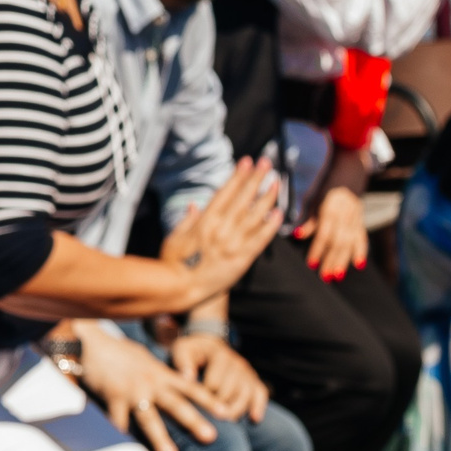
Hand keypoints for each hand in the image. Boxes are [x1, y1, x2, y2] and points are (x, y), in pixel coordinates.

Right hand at [74, 329, 215, 450]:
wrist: (92, 343)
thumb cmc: (118, 352)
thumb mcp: (146, 359)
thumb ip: (160, 373)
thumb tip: (176, 381)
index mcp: (161, 374)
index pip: (191, 388)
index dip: (209, 400)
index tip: (226, 413)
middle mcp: (151, 383)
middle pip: (177, 404)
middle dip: (194, 421)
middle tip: (212, 437)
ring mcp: (132, 391)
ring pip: (150, 418)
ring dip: (161, 439)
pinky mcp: (113, 397)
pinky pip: (118, 420)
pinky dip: (122, 436)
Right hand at [158, 159, 284, 307]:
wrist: (179, 289)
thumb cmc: (171, 264)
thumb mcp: (173, 238)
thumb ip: (187, 220)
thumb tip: (194, 204)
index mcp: (204, 221)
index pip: (225, 192)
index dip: (237, 176)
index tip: (246, 161)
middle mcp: (221, 228)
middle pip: (243, 198)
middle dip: (256, 178)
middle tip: (267, 163)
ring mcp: (233, 243)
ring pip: (255, 215)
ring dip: (267, 197)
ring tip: (277, 182)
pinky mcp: (242, 259)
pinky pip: (260, 240)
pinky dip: (270, 226)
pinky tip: (279, 214)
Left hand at [170, 331, 268, 422]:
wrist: (206, 345)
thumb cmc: (192, 351)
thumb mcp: (183, 350)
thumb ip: (184, 362)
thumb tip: (188, 377)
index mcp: (220, 354)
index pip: (215, 382)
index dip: (205, 397)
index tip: (196, 408)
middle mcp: (237, 362)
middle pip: (232, 390)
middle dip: (220, 406)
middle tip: (210, 421)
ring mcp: (247, 372)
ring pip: (246, 394)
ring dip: (237, 410)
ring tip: (226, 424)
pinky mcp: (253, 380)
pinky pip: (260, 393)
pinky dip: (258, 406)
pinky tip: (254, 419)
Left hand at [295, 183, 368, 280]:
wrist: (350, 171)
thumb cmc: (325, 186)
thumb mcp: (313, 200)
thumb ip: (308, 219)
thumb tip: (297, 236)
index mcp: (331, 208)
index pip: (324, 234)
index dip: (318, 250)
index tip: (311, 264)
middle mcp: (346, 213)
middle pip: (339, 241)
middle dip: (332, 261)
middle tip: (325, 277)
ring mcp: (356, 217)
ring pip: (350, 242)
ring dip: (344, 260)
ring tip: (337, 276)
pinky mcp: (361, 219)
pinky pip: (362, 236)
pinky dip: (361, 251)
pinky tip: (359, 264)